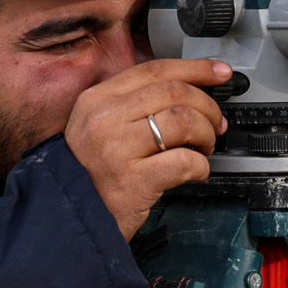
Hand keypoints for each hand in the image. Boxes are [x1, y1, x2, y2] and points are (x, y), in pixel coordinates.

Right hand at [65, 59, 230, 238]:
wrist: (68, 218)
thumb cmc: (88, 174)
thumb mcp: (97, 126)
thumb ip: (132, 105)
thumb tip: (184, 91)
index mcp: (97, 99)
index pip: (155, 70)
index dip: (195, 69)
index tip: (219, 72)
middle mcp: (105, 119)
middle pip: (174, 92)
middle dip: (207, 106)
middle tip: (215, 123)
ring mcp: (117, 150)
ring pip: (183, 121)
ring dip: (205, 134)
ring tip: (204, 148)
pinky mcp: (133, 181)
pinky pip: (183, 161)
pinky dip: (200, 166)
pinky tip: (197, 172)